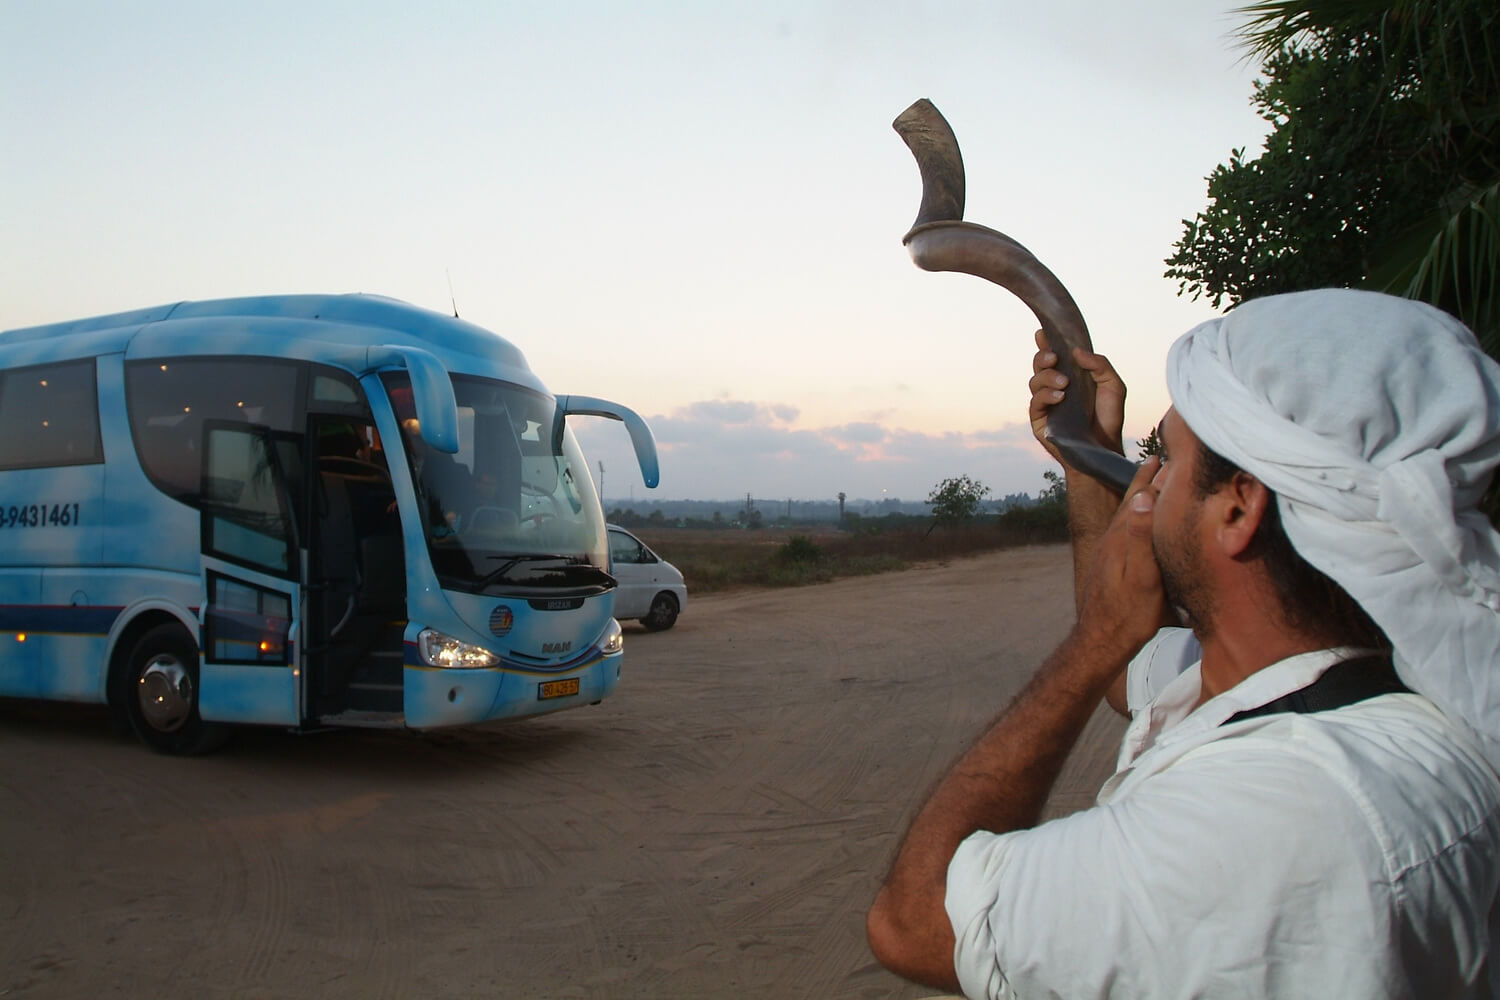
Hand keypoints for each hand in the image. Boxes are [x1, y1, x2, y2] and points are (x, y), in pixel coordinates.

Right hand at [1028, 329, 1126, 462]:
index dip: (1046, 342)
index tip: (1043, 332)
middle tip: (1054, 357)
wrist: (1105, 449)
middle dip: (1042, 356)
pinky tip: (1060, 397)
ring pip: (1034, 381)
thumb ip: (1100, 365)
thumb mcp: (1114, 386)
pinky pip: (1035, 402)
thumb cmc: (1110, 419)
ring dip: (1047, 377)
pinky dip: (1046, 395)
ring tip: (1064, 383)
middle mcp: (1055, 387)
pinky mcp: (1040, 420)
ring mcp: (1046, 403)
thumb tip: (1076, 351)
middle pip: (1039, 365)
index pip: (1054, 355)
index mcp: (1071, 375)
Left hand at [1074, 457, 1166, 659]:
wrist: (1101, 641)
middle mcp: (1114, 537)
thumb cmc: (1128, 613)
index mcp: (1122, 536)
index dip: (1157, 475)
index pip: (1142, 495)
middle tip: (1159, 456)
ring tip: (1151, 479)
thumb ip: (1140, 536)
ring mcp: (1111, 550)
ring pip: (1128, 513)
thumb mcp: (1142, 576)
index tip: (1170, 452)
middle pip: (1133, 499)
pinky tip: (1141, 519)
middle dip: (1147, 478)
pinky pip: (1128, 528)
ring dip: (1141, 493)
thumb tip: (1144, 496)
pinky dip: (1137, 514)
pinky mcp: (1112, 563)